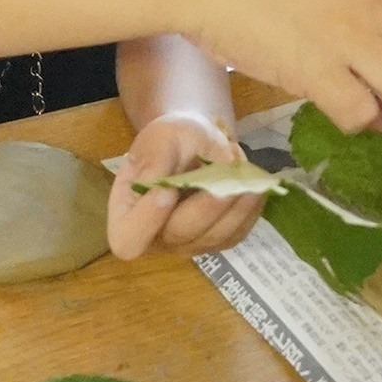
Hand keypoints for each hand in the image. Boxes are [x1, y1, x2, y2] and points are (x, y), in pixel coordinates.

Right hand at [107, 110, 263, 259]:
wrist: (192, 142)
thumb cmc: (169, 139)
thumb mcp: (160, 137)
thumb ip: (156, 160)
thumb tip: (158, 186)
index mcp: (127, 214)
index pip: (128, 239)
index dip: (146, 222)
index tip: (167, 192)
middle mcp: (155, 238)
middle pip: (179, 235)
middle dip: (205, 208)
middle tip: (225, 179)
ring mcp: (188, 243)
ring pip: (214, 237)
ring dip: (235, 208)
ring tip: (246, 177)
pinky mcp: (216, 240)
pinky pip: (235, 234)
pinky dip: (248, 211)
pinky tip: (255, 187)